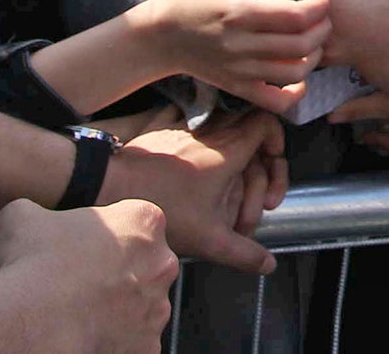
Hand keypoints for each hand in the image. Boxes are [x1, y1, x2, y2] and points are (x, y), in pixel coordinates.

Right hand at [0, 197, 176, 353]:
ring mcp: (157, 308)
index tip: (80, 248)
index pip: (132, 223)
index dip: (103, 236)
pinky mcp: (146, 347)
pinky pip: (132, 342)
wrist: (34, 322)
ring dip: (116, 308)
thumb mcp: (22, 216)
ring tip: (76, 313)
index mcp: (144, 221)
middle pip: (141, 265)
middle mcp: (161, 263)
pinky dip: (112, 340)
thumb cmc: (32, 266)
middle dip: (115, 273)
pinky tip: (84, 335)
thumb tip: (27, 218)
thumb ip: (37, 211)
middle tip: (78, 283)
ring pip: (140, 305)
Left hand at [102, 110, 286, 273]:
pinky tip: (195, 165)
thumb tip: (268, 265)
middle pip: (250, 126)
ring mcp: (188, 127)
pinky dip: (204, 140)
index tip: (271, 162)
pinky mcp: (165, 127)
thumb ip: (243, 253)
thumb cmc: (162, 207)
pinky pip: (196, 124)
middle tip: (253, 183)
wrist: (112, 185)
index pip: (267, 123)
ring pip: (224, 126)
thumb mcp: (208, 238)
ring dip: (231, 150)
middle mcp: (213, 132)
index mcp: (229, 150)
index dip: (276, 140)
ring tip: (225, 184)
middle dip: (258, 155)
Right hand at [135, 0, 331, 112]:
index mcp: (240, 12)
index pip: (296, 17)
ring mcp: (239, 71)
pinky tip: (299, 75)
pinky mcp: (237, 88)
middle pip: (301, 45)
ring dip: (314, 57)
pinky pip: (276, 102)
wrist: (161, 35)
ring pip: (294, 73)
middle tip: (322, 18)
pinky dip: (296, 92)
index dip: (320, 8)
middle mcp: (241, 45)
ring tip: (312, 41)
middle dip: (322, 30)